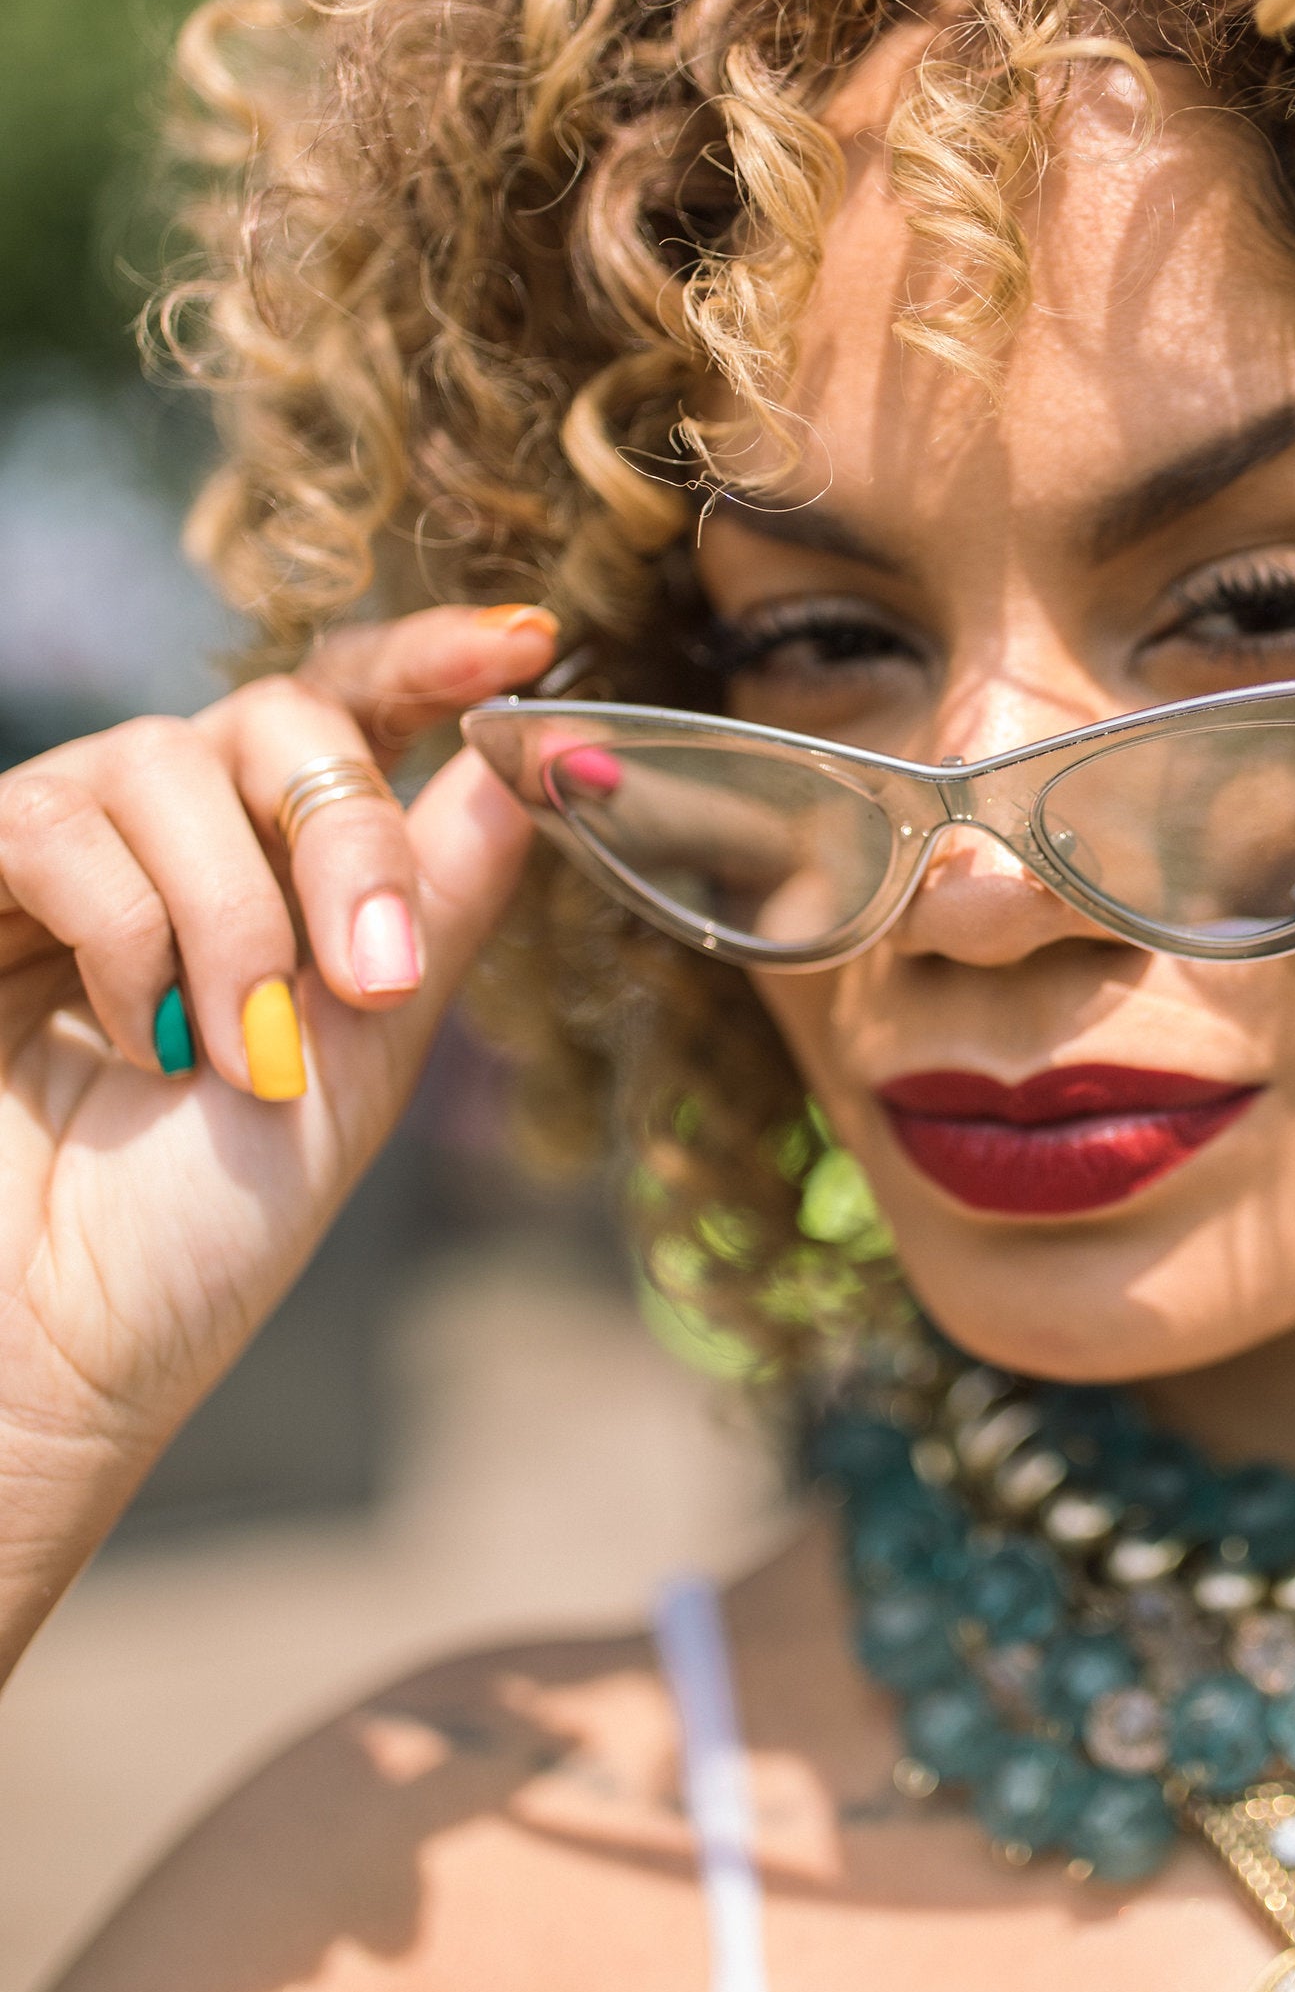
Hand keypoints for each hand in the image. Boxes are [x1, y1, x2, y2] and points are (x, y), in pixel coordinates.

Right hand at [0, 605, 558, 1660]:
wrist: (56, 1348)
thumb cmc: (199, 1231)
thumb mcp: (367, 1050)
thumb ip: (441, 895)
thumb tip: (540, 748)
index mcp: (279, 867)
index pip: (352, 709)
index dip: (430, 658)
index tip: (525, 643)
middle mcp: (172, 833)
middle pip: (285, 720)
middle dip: (347, 840)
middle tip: (367, 981)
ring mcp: (64, 847)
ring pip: (175, 763)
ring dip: (232, 920)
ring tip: (230, 1059)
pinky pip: (63, 826)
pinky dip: (128, 938)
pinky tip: (134, 1040)